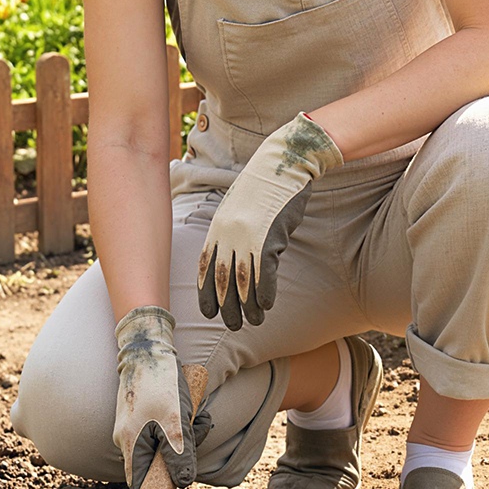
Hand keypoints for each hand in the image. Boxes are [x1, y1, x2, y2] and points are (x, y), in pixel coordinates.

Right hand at [113, 306, 199, 488]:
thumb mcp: (176, 422)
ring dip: (185, 435)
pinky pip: (162, 430)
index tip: (177, 484)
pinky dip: (180, 424)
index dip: (157, 488)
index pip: (138, 482)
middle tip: (197, 432)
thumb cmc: (160, 384)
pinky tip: (190, 409)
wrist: (148, 349)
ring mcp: (132, 426)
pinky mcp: (141, 416)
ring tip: (197, 416)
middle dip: (182, 453)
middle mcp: (125, 438)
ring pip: (163, 445)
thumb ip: (179, 455)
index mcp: (129, 444)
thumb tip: (183, 483)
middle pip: (155, 463)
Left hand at [198, 113, 343, 330]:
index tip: (208, 313)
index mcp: (217, 228)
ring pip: (243, 282)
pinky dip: (265, 292)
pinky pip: (264, 273)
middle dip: (226, 307)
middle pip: (222, 281)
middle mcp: (228, 235)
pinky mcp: (269, 237)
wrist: (283, 164)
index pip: (206, 268)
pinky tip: (267, 305)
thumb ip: (231, 232)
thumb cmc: (264, 187)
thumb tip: (231, 256)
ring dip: (248, 306)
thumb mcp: (238, 208)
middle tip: (233, 325)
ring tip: (254, 321)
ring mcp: (247, 237)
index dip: (206, 293)